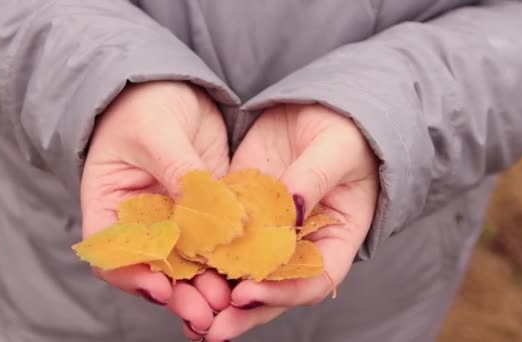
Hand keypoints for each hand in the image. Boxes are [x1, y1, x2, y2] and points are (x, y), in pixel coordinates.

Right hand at [80, 81, 231, 337]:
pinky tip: (246, 272)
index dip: (132, 275)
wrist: (175, 88)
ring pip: (188, 262)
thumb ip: (179, 174)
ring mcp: (175, 220)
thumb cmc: (147, 104)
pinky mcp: (207, 213)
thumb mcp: (156, 133)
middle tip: (206, 311)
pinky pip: (216, 242)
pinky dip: (228, 260)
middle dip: (179, 291)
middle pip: (154, 268)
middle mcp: (141, 222)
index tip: (161, 287)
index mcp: (110, 207)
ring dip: (206, 284)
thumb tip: (213, 216)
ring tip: (228, 301)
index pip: (112, 253)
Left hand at [205, 104, 379, 340]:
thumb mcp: (337, 149)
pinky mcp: (241, 213)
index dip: (282, 292)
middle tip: (209, 328)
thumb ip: (313, 179)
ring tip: (187, 312)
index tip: (246, 293)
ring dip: (217, 294)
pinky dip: (203, 258)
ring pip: (244, 272)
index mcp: (334, 239)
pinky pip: (222, 240)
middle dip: (243, 311)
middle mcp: (299, 245)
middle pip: (273, 289)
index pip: (313, 279)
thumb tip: (287, 212)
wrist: (315, 111)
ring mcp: (268, 232)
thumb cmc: (343, 131)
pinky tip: (178, 270)